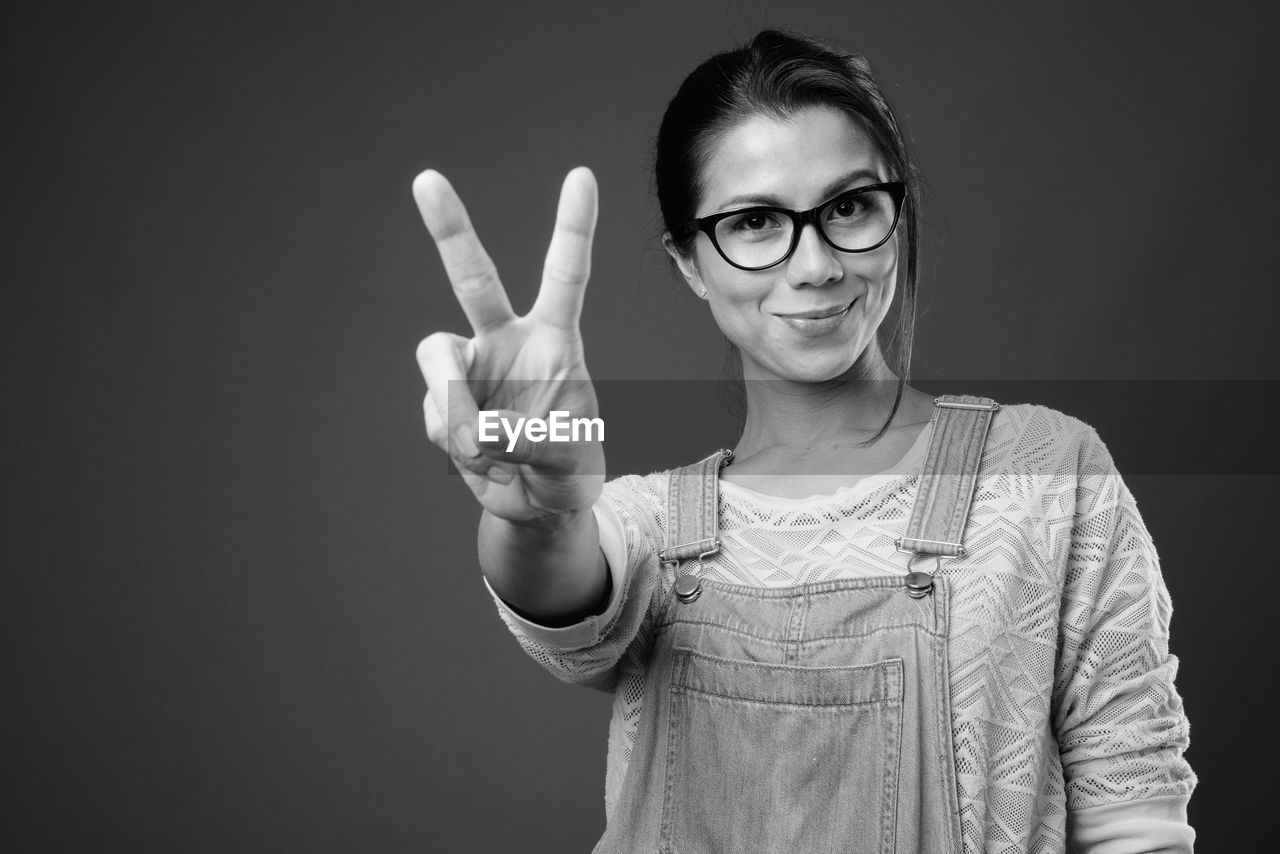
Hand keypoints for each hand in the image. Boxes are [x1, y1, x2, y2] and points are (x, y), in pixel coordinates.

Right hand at [413, 167, 605, 522]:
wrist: (537, 503)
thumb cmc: (566, 463)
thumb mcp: (567, 453)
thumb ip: (527, 437)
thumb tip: (473, 427)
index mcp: (553, 338)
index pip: (564, 275)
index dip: (573, 227)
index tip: (582, 175)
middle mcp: (506, 341)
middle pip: (473, 278)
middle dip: (450, 229)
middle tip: (426, 179)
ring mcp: (470, 370)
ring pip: (438, 359)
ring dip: (452, 402)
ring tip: (479, 446)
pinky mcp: (444, 402)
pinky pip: (435, 414)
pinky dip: (454, 443)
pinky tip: (478, 459)